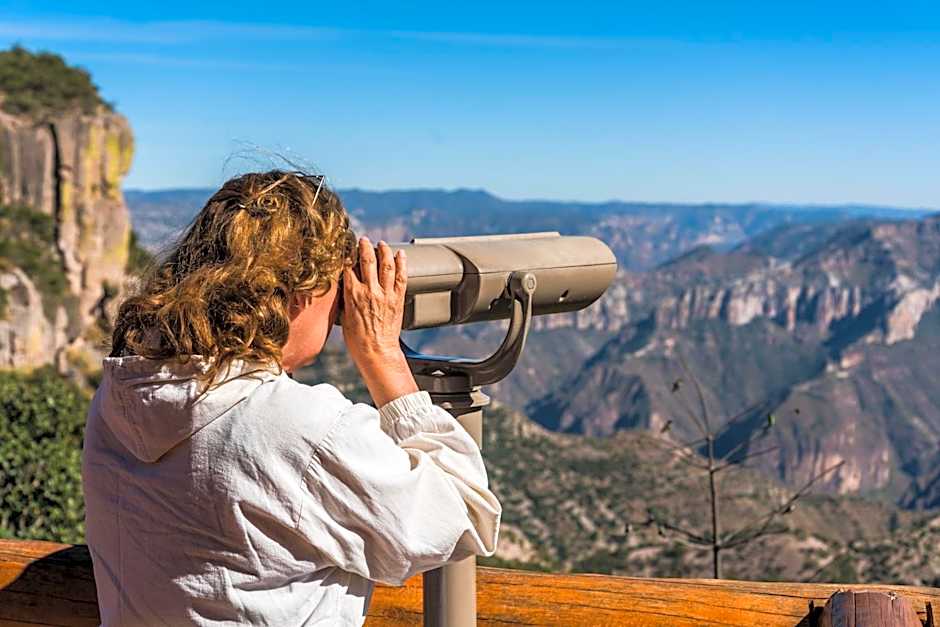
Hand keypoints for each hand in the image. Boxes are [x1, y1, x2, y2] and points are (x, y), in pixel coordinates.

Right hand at [341, 237, 418, 406]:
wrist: (376, 352)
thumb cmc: (357, 340)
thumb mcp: (344, 316)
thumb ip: (345, 298)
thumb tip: (344, 286)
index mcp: (352, 294)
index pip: (348, 266)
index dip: (347, 254)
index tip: (346, 247)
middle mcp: (369, 291)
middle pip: (367, 260)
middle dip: (365, 246)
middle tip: (363, 240)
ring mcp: (385, 294)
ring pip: (386, 264)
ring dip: (383, 251)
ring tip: (381, 244)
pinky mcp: (398, 299)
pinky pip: (401, 276)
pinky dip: (402, 263)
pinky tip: (400, 254)